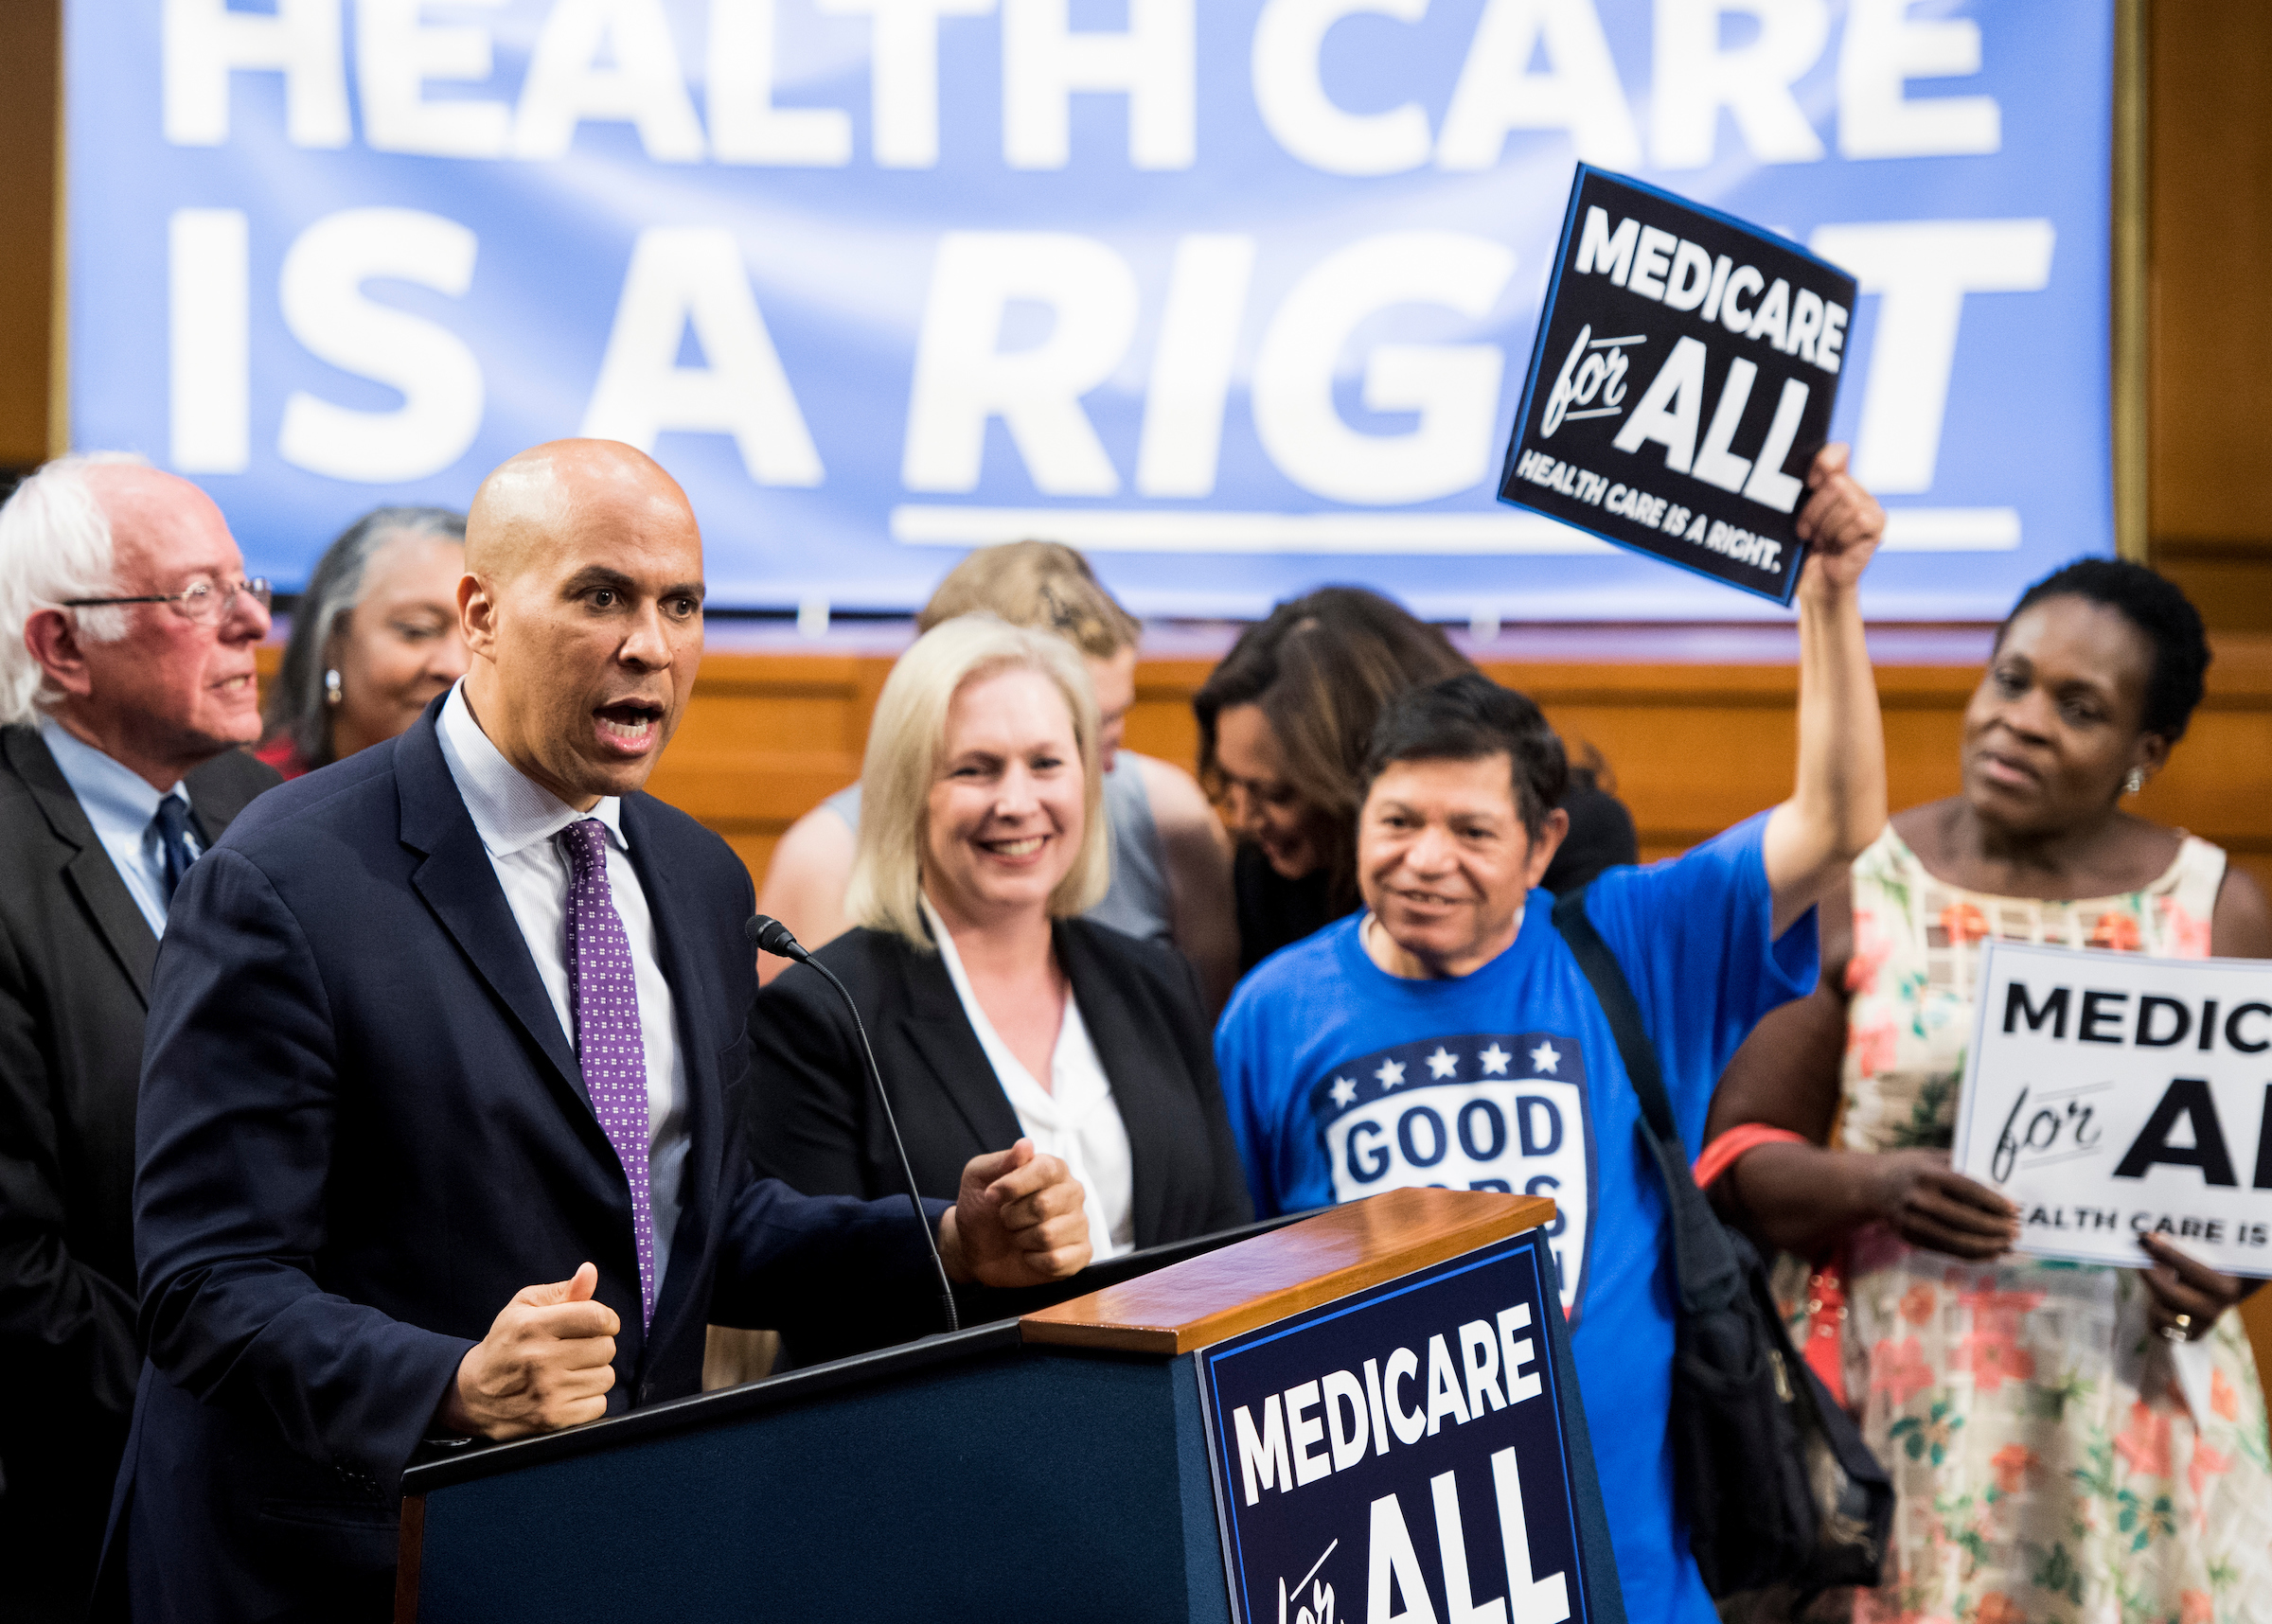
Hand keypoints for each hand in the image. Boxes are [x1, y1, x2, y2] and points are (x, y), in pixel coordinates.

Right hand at [436, 1262, 619, 1439]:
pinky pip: (599, 1404)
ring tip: (569, 1370)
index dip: (607, 1319)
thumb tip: (590, 1271)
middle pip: (607, 1348)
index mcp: (534, 1326)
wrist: (473, 1394)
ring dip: (594, 1373)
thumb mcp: (524, 1307)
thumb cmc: (505, 1343)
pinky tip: (568, 1392)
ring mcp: (548, 1393)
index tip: (598, 1324)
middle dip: (597, 1345)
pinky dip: (589, 1399)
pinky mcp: (553, 1420)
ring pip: (606, 1377)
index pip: (598, 1318)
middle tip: (576, 1349)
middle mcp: (541, 1360)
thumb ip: (563, 1290)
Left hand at [937, 1138, 1090, 1286]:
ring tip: (1019, 1235)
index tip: (991, 1195)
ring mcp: (1079, 1224)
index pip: (1046, 1170)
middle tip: (1006, 1219)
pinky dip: (1034, 1261)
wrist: (976, 1248)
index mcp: (1053, 1169)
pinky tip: (1030, 1254)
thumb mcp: (978, 1177)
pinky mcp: (1080, 1253)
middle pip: (1044, 1205)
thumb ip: (1001, 1161)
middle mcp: (1071, 1193)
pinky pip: (1057, 1260)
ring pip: (1048, 1236)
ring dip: (1021, 1239)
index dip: (1014, 1185)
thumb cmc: (982, 1208)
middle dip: (1012, 1217)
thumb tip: (1026, 1144)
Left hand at [1794, 444, 1884, 595]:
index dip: (1823, 463)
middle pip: (1836, 482)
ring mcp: (1870, 509)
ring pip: (1848, 501)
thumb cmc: (1801, 552)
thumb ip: (1800, 490)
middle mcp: (1855, 492)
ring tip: (1821, 542)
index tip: (1809, 483)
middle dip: (1815, 511)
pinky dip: (1842, 535)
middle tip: (1808, 532)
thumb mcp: (1793, 518)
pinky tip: (1836, 547)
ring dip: (1826, 527)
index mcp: (1833, 483)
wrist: (1813, 586)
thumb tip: (1814, 469)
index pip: (1837, 453)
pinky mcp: (1877, 528)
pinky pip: (1861, 519)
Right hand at [1869, 1150, 2018, 1258]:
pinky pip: (1947, 1250)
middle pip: (1965, 1220)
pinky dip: (1972, 1254)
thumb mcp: (1932, 1156)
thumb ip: (1962, 1167)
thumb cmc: (1910, 1167)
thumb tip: (2000, 1186)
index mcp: (1926, 1174)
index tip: (2015, 1209)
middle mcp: (1918, 1199)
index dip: (1994, 1202)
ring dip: (1988, 1246)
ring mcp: (1912, 1221)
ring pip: (1957, 1240)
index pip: (1968, 1190)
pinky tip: (1990, 1253)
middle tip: (2016, 1231)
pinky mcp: (1911, 1237)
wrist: (1871, 1185)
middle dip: (1996, 1228)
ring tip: (2008, 1245)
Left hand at [2139, 1233, 2249, 1341]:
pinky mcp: (2189, 1336)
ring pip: (2158, 1309)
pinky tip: (2160, 1299)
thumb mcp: (2202, 1259)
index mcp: (2223, 1288)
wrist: (2223, 1296)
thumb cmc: (2208, 1269)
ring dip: (2152, 1293)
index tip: (2146, 1239)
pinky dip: (2153, 1311)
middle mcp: (2213, 1310)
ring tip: (2157, 1279)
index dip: (2166, 1252)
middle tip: (2139, 1259)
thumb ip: (2179, 1251)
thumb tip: (2148, 1240)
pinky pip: (2157, 1325)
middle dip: (2149, 1273)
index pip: (2189, 1268)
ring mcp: (2201, 1326)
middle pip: (2168, 1292)